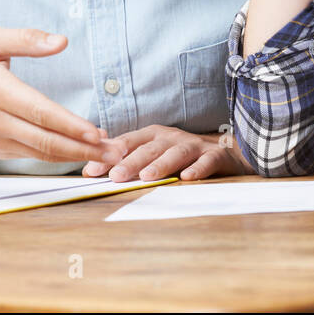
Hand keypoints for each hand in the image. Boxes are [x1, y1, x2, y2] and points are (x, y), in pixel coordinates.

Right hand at [0, 27, 124, 164]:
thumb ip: (26, 39)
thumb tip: (62, 41)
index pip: (39, 113)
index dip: (70, 126)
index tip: (97, 133)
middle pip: (46, 141)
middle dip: (85, 149)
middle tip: (117, 153)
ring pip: (42, 154)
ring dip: (77, 157)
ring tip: (109, 157)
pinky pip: (32, 157)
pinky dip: (59, 158)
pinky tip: (81, 154)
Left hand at [81, 124, 249, 181]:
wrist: (224, 152)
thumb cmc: (180, 156)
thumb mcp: (153, 152)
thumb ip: (125, 158)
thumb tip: (89, 168)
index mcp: (153, 135)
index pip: (128, 144)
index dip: (110, 156)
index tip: (92, 170)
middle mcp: (171, 138)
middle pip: (149, 149)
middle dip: (131, 161)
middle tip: (116, 176)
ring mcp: (194, 146)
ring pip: (176, 153)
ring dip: (161, 164)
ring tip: (147, 177)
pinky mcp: (215, 156)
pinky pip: (206, 162)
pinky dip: (197, 170)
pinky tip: (187, 179)